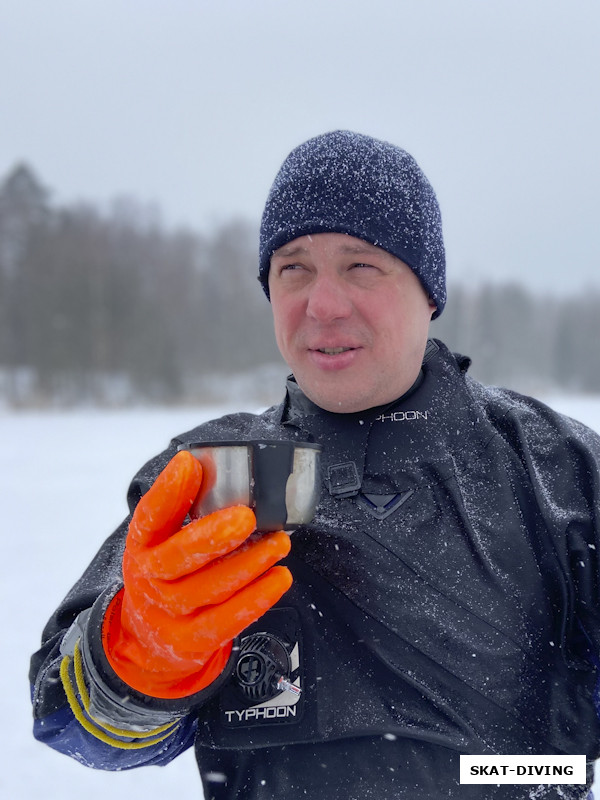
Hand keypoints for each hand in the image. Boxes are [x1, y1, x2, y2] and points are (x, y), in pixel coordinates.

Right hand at [102, 450, 291, 698]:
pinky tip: (279, 578)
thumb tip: (200, 463)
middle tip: (247, 517)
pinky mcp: (191, 641)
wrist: (148, 636)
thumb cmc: (164, 571)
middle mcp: (149, 578)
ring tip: (279, 542)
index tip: (188, 464)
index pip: (149, 516)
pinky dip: (256, 599)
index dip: (167, 491)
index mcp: (141, 544)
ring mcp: (168, 613)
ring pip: (210, 589)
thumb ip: (179, 504)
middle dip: (213, 536)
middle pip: (177, 558)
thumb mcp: (160, 538)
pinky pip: (226, 621)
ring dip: (250, 563)